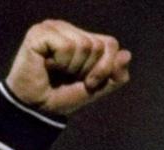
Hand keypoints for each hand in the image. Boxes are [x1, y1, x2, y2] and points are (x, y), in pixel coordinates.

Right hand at [5, 20, 130, 115]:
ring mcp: (53, 28)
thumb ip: (114, 74)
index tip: (87, 82)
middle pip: (98, 45)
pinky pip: (66, 47)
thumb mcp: (96, 88)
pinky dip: (60, 63)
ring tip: (57, 71)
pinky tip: (47, 65)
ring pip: (83, 45)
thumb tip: (127, 54)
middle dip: (87, 70)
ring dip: (72, 67)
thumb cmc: (62, 95)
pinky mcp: (39, 33)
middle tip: (68, 76)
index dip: (104, 68)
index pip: (110, 44)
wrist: (37, 108)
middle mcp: (67, 28)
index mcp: (82, 36)